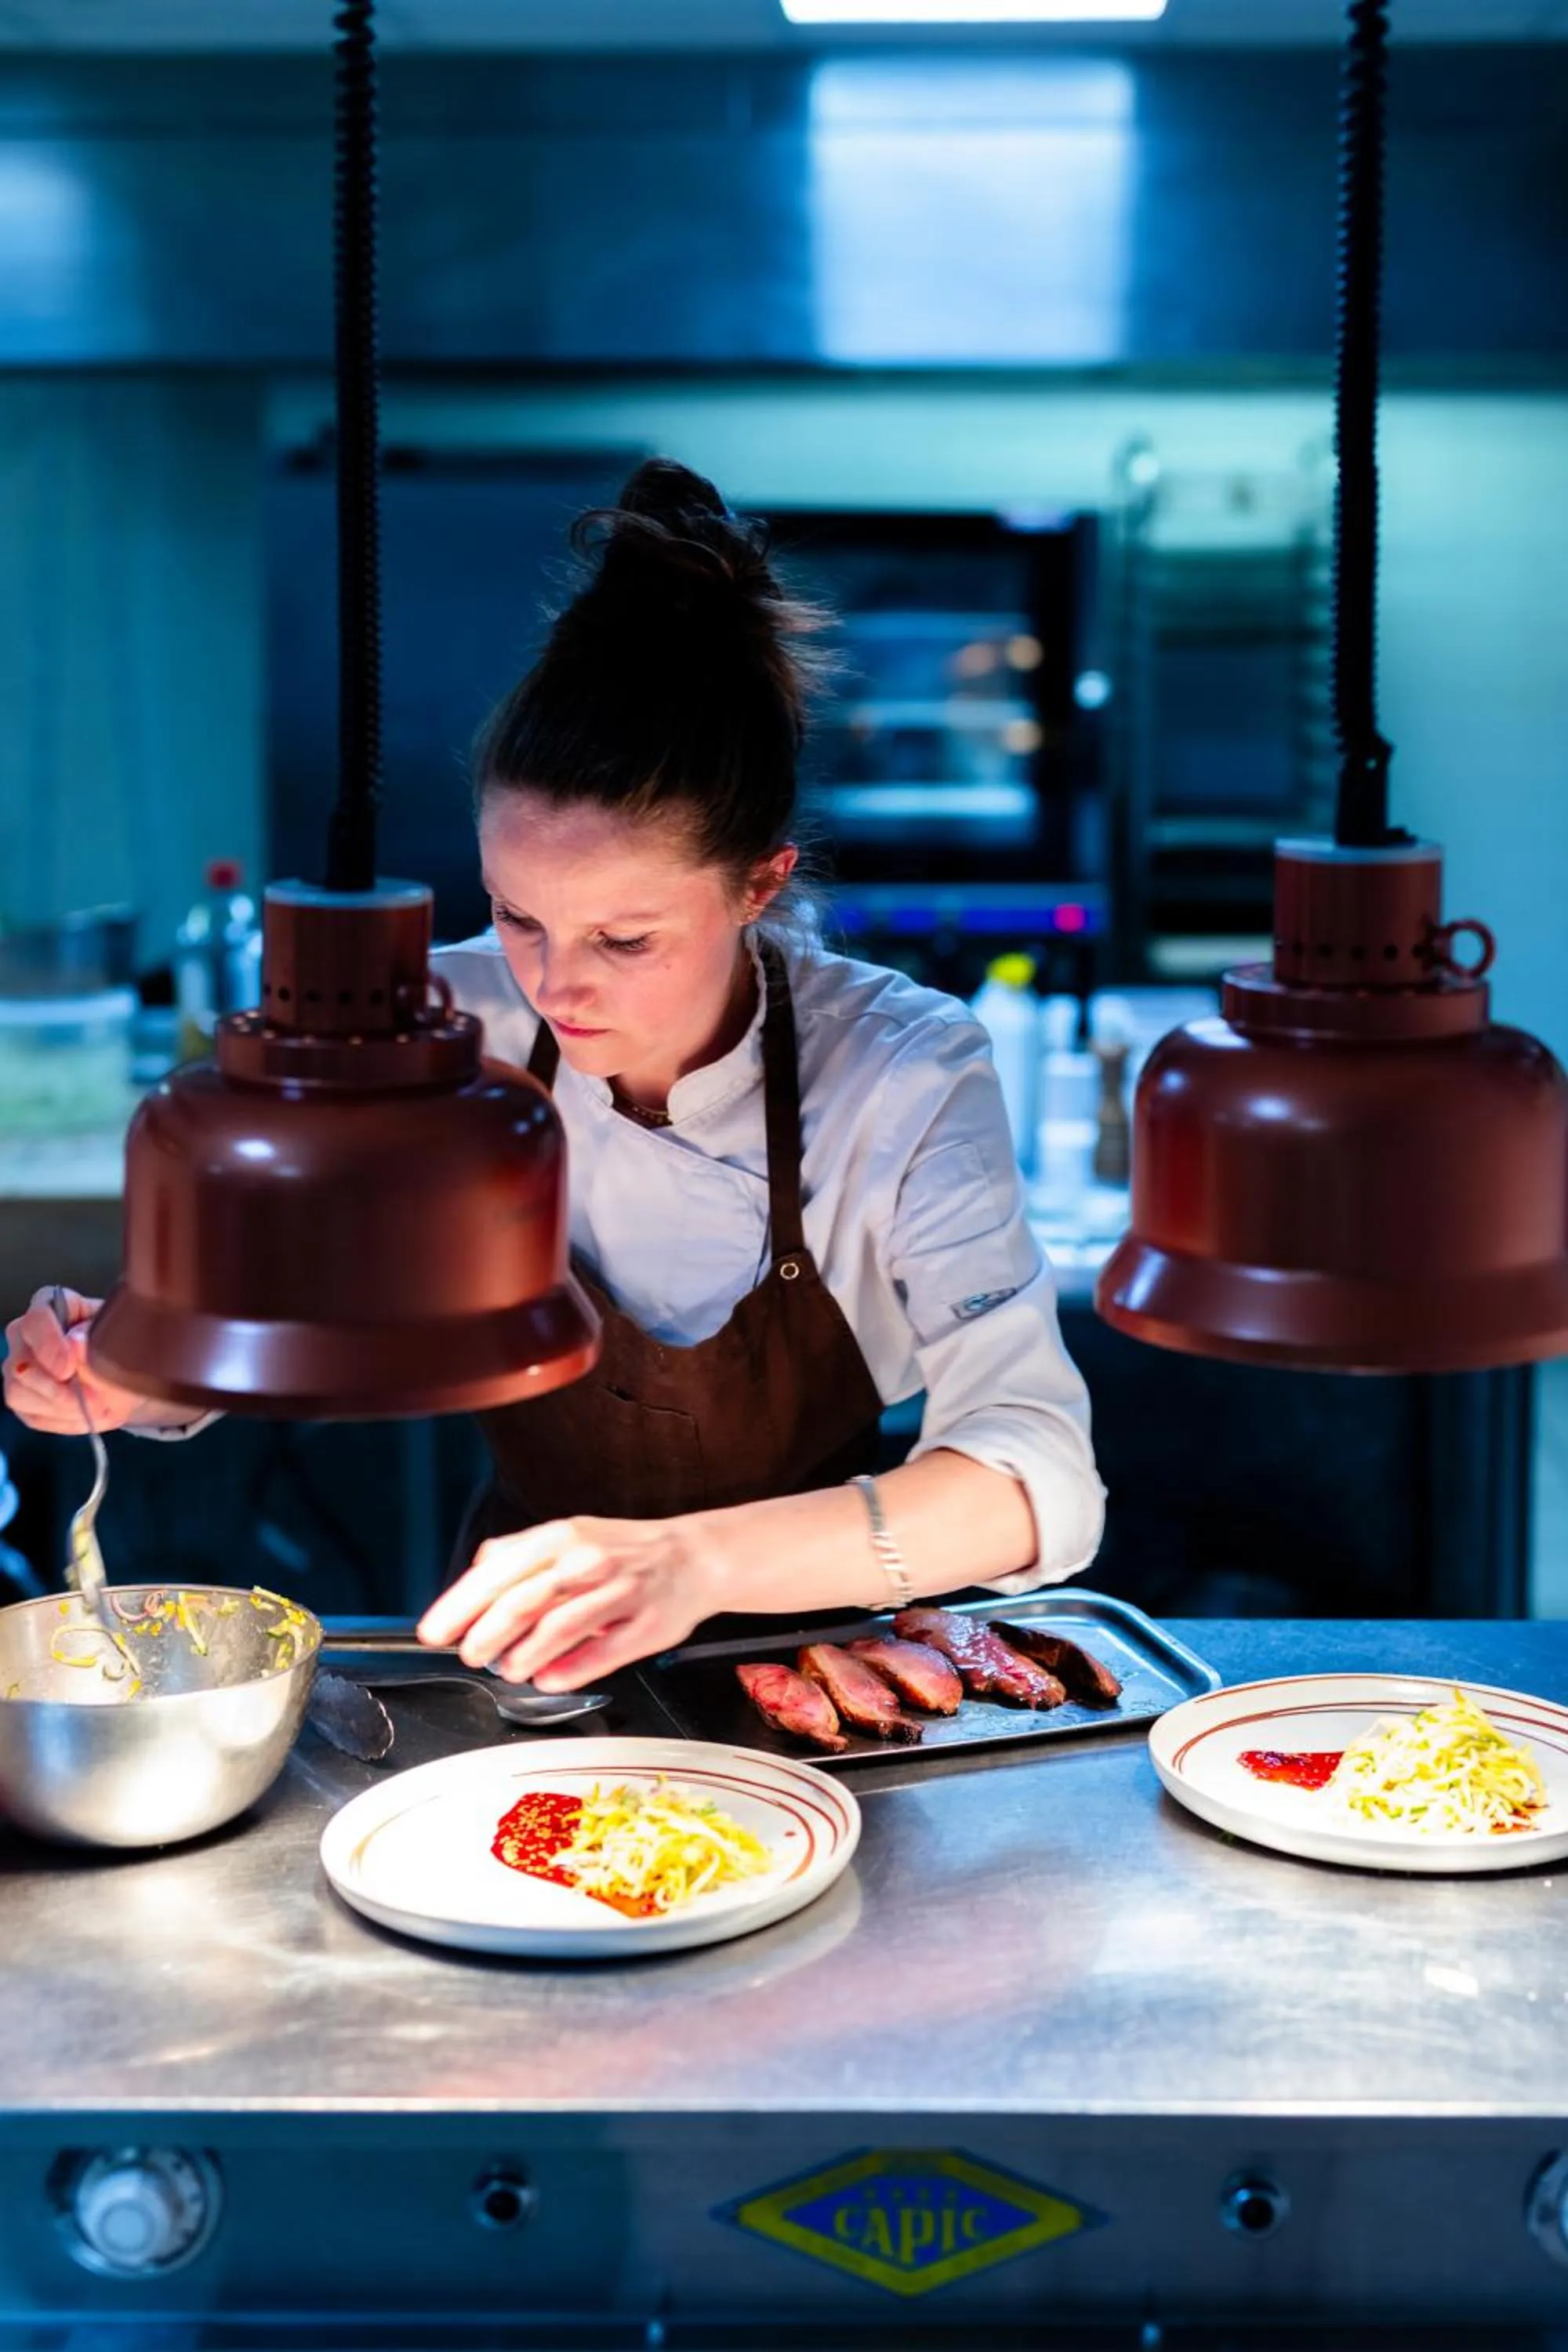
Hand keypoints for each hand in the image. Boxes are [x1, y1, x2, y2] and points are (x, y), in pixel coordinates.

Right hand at [2, 1286, 193, 1435]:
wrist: (127, 1379)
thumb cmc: (122, 1349)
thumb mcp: (120, 1341)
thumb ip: (97, 1339)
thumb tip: (75, 1343)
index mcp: (53, 1306)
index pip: (36, 1319)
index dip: (49, 1345)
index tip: (68, 1369)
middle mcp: (27, 1334)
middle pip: (20, 1363)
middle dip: (59, 1390)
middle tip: (96, 1400)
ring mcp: (19, 1366)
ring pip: (19, 1392)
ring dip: (63, 1407)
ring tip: (97, 1407)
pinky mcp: (22, 1397)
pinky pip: (30, 1415)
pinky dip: (62, 1420)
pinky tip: (85, 1414)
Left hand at [417, 1513, 725, 1691]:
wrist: (695, 1558)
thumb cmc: (624, 1552)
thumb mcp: (570, 1535)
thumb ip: (521, 1553)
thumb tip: (476, 1573)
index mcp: (562, 1537)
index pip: (499, 1570)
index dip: (461, 1604)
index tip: (435, 1630)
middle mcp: (588, 1560)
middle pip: (523, 1600)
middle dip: (485, 1634)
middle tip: (469, 1655)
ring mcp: (619, 1592)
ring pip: (558, 1628)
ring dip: (523, 1657)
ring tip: (508, 1670)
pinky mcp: (645, 1626)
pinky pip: (601, 1654)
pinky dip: (568, 1671)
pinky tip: (548, 1680)